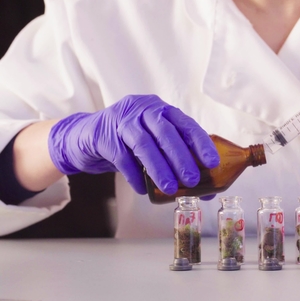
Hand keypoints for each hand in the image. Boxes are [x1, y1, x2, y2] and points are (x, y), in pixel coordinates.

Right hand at [48, 94, 219, 196]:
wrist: (84, 136)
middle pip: (166, 132)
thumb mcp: (152, 143)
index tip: (213, 163)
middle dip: (181, 158)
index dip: (201, 143)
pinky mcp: (103, 135)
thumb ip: (173, 160)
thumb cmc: (127, 142)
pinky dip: (134, 174)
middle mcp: (142, 110)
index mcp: (160, 110)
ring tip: (171, 188)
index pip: (186, 124)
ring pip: (144, 144)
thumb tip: (204, 190)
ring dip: (159, 168)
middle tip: (192, 180)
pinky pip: (121, 157)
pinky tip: (143, 189)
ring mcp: (121, 120)